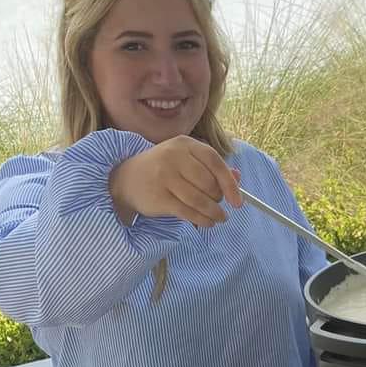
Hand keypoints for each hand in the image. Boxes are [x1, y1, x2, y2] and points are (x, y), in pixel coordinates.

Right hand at [109, 137, 242, 227]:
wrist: (127, 179)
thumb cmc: (163, 170)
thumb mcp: (185, 161)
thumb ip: (211, 168)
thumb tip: (238, 178)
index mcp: (184, 144)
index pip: (214, 161)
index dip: (229, 182)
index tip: (238, 200)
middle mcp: (173, 157)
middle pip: (208, 183)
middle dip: (219, 198)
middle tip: (220, 205)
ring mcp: (164, 177)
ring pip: (199, 200)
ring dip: (214, 213)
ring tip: (219, 218)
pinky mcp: (159, 197)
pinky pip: (188, 212)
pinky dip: (202, 220)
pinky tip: (207, 222)